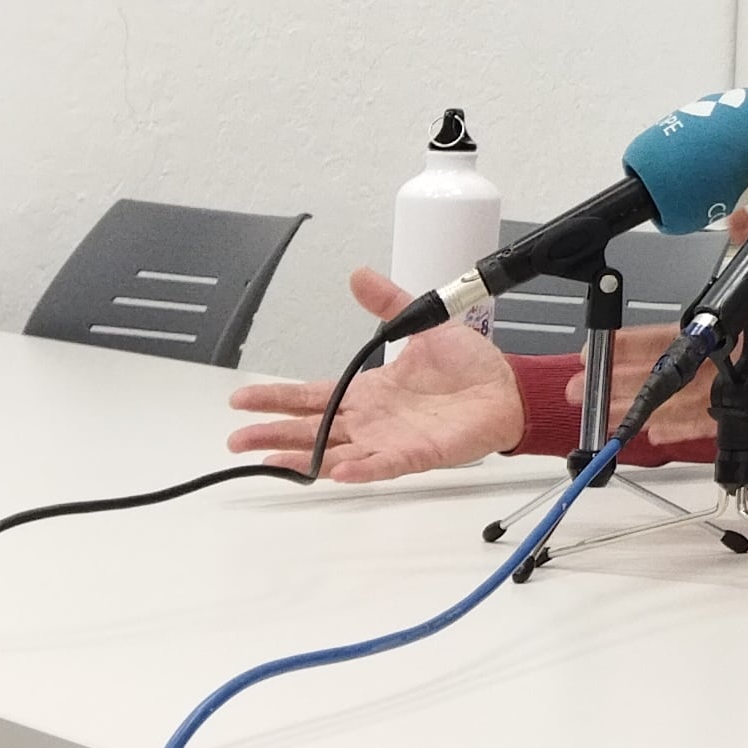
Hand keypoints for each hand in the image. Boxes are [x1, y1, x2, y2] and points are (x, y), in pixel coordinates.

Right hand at [228, 268, 523, 481]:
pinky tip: (336, 472)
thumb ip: (387, 303)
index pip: (312, 395)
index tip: (242, 400)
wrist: (509, 388)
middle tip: (237, 439)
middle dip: (273, 434)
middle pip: (312, 429)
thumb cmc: (470, 367)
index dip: (276, 398)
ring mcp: (392, 439)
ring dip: (303, 458)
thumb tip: (358, 275)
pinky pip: (385, 464)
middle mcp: (373, 420)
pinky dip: (362, 469)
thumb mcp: (421, 325)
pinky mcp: (419, 453)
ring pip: (337, 453)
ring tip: (269, 463)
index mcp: (370, 391)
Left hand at [576, 212, 747, 444]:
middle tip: (580, 390)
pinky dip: (681, 429)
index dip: (634, 348)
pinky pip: (711, 424)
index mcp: (747, 336)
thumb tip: (740, 216)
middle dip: (621, 385)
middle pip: (669, 382)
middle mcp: (741, 372)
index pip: (678, 342)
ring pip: (682, 409)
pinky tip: (655, 433)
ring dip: (640, 412)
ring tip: (603, 416)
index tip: (600, 352)